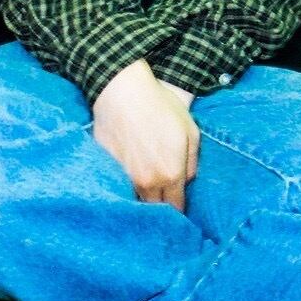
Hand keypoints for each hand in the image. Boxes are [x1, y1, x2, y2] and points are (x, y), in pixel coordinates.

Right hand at [91, 60, 199, 210]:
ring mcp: (124, 177)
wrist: (122, 92)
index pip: (177, 207)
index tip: (179, 204)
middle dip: (161, 205)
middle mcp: (147, 182)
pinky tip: (129, 171)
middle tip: (163, 195)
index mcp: (171, 174)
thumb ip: (193, 162)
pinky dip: (124, 184)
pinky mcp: (107, 169)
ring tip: (146, 183)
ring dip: (142, 196)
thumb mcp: (190, 130)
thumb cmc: (160, 107)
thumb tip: (187, 180)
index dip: (179, 209)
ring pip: (136, 198)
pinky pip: (118, 184)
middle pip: (155, 208)